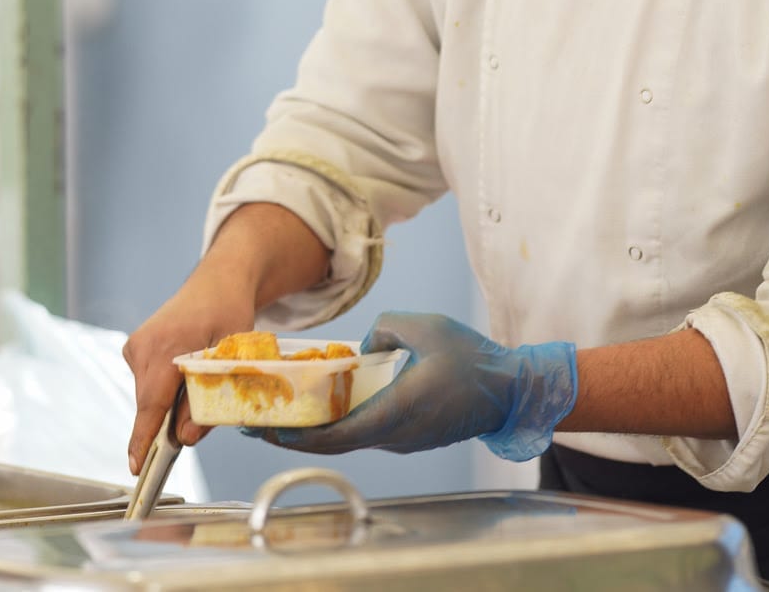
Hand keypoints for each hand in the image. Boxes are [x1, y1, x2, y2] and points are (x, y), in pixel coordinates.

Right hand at [122, 271, 256, 473]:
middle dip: (165, 423)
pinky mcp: (134, 346)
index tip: (136, 466)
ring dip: (167, 404)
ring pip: (147, 395)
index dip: (143, 439)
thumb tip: (184, 438)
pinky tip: (183, 374)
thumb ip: (205, 399)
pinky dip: (163, 389)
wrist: (217, 283)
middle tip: (191, 424)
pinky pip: (146, 382)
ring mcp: (136, 345)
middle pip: (149, 403)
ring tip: (195, 384)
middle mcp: (144, 345)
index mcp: (167, 346)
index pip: (150, 404)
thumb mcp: (227, 358)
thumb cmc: (229, 313)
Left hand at [254, 312, 576, 461]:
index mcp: (396, 412)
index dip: (298, 437)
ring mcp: (403, 440)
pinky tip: (322, 408)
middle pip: (335, 441)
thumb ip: (385, 327)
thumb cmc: (472, 359)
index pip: (336, 435)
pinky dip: (339, 424)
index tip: (266, 431)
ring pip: (350, 437)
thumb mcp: (424, 326)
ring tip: (281, 414)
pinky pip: (367, 431)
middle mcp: (396, 435)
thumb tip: (363, 347)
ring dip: (315, 430)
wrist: (511, 391)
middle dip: (294, 435)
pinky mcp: (410, 436)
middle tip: (256, 424)